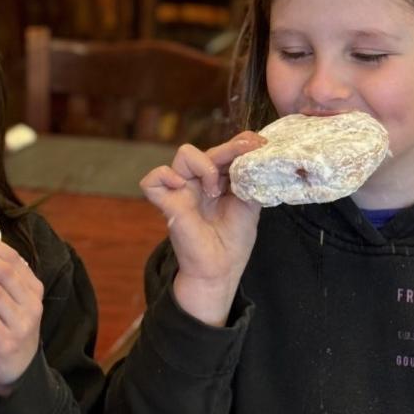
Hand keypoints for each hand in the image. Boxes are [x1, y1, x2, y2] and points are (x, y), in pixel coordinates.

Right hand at [140, 132, 264, 325]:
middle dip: (230, 149)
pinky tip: (183, 188)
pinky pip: (152, 179)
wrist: (220, 269)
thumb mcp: (250, 204)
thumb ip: (250, 178)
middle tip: (247, 152)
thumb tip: (258, 152)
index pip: (224, 150)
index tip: (260, 144)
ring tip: (215, 190)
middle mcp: (198, 182)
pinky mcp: (167, 204)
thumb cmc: (233, 241)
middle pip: (208, 149)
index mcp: (217, 181)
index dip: (240, 143)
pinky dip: (166, 176)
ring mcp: (181, 191)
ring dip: (205, 165)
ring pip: (184, 154)